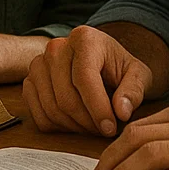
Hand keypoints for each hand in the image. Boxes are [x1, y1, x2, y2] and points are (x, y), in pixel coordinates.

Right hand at [22, 25, 151, 135]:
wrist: (102, 62)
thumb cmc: (120, 69)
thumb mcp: (138, 75)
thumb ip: (134, 91)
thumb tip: (121, 112)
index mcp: (84, 38)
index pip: (84, 78)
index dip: (98, 109)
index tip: (111, 129)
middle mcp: (56, 47)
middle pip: (65, 97)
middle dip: (87, 122)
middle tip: (104, 130)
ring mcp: (38, 64)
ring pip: (51, 108)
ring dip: (74, 127)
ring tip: (92, 127)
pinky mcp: (29, 81)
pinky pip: (38, 114)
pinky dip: (58, 127)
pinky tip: (76, 124)